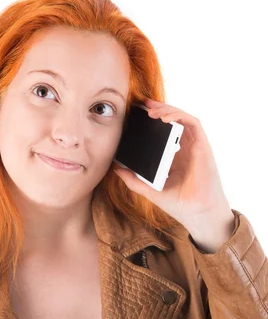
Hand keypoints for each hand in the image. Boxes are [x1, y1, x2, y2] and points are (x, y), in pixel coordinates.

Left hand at [112, 98, 231, 231]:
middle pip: (173, 121)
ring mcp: (195, 146)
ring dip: (167, 110)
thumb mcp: (149, 190)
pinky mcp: (202, 146)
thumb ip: (133, 179)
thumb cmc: (178, 204)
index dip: (153, 120)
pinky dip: (179, 116)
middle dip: (158, 109)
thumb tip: (115, 168)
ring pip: (182, 118)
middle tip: (142, 104)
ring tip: (151, 111)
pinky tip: (165, 118)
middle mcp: (185, 149)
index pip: (164, 132)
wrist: (197, 214)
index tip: (137, 114)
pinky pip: (193, 123)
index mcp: (174, 157)